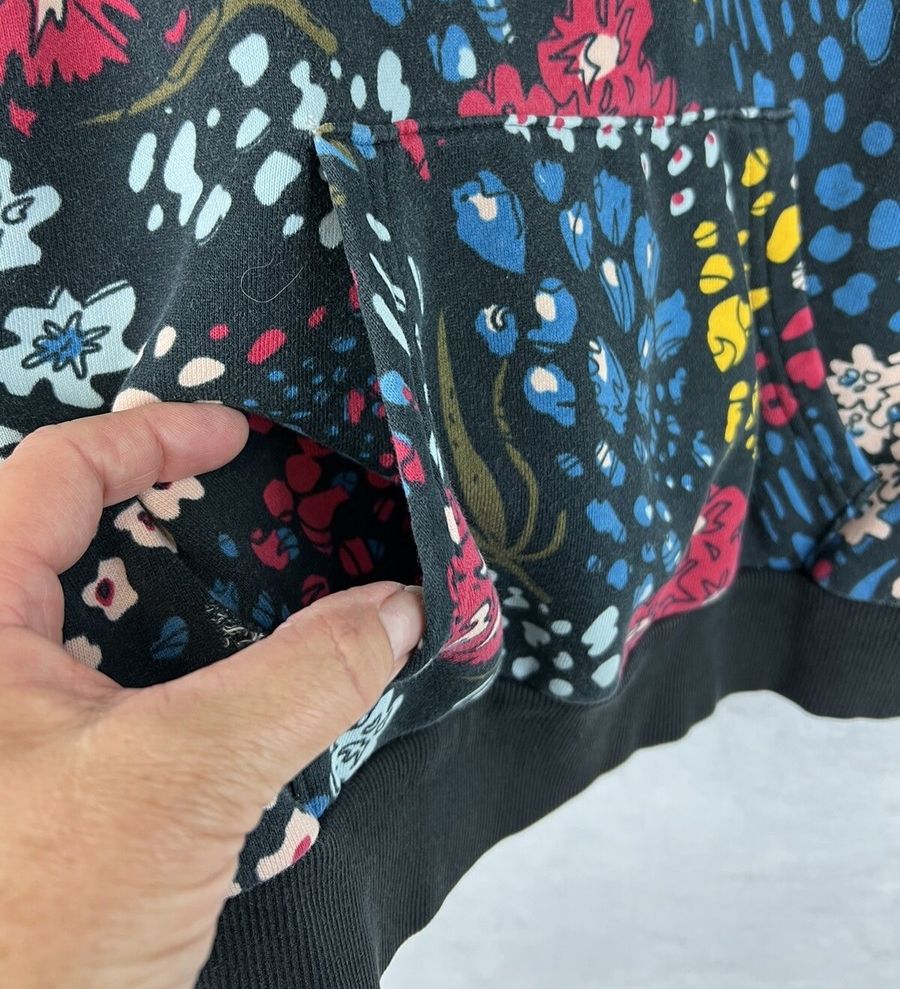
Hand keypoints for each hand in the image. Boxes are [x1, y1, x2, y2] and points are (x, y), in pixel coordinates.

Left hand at [0, 402, 425, 988]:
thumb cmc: (33, 935)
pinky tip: (257, 704)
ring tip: (279, 598)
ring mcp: (14, 737)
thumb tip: (403, 609)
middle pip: (75, 540)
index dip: (151, 434)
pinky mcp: (48, 793)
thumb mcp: (180, 781)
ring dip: (193, 607)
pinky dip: (193, 682)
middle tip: (266, 507)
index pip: (52, 475)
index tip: (236, 433)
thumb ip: (300, 680)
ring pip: (104, 627)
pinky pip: (121, 699)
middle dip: (177, 516)